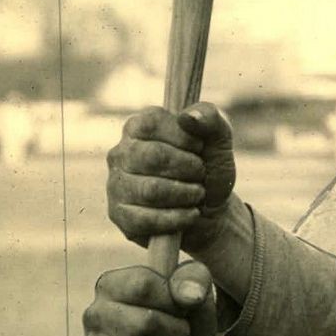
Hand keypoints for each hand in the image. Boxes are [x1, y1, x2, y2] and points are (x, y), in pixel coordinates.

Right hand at [83, 261, 219, 335]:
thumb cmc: (185, 322)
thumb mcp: (196, 294)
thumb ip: (195, 280)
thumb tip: (189, 295)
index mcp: (113, 285)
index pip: (143, 285)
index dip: (173, 300)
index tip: (182, 308)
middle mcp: (94, 315)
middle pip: (145, 325)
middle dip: (178, 334)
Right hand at [106, 102, 235, 250]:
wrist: (211, 210)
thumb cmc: (208, 168)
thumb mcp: (219, 140)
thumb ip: (210, 118)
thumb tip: (187, 116)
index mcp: (139, 126)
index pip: (152, 123)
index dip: (185, 138)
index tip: (200, 148)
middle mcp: (120, 153)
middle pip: (153, 157)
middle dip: (190, 168)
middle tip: (201, 174)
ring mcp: (116, 184)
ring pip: (151, 190)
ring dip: (186, 194)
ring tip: (197, 194)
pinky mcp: (119, 215)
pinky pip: (146, 219)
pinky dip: (178, 218)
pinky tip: (190, 214)